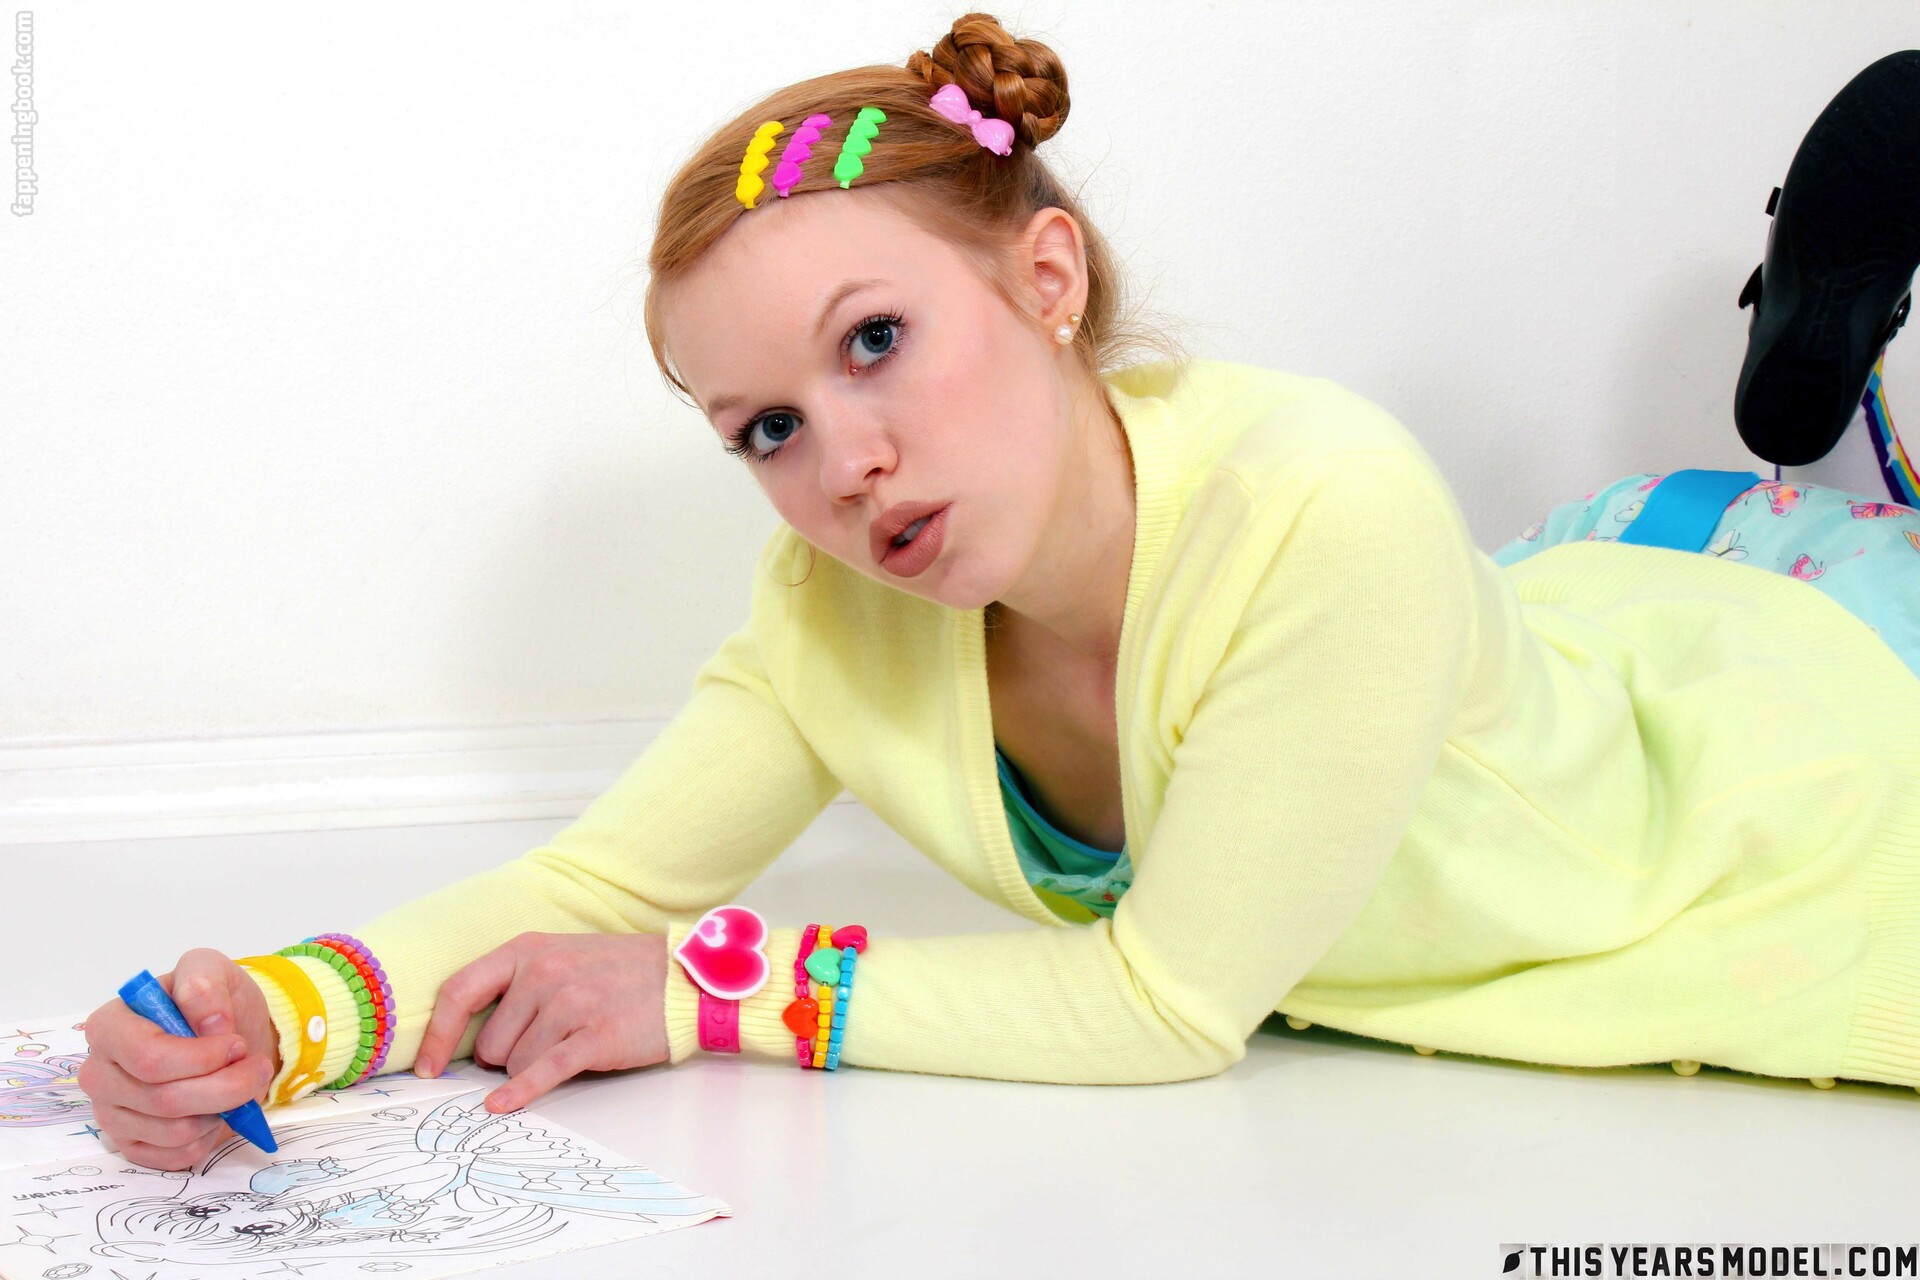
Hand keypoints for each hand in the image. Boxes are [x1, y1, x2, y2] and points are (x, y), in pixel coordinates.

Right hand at [77, 948, 281, 1170]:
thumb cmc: (213, 1005)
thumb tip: (210, 1024)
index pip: (148, 1056)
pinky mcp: (133, 1145)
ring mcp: (112, 1114)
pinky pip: (178, 1156)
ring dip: (222, 1109)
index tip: (236, 1045)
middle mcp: (101, 1073)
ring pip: (176, 1131)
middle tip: (254, 1067)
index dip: (201, 1057)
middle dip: (224, 1086)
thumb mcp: (212, 970)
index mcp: (109, 1027)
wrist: (230, 1039)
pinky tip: (215, 1110)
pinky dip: (211, 1135)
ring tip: (234, 1084)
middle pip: (164, 1099)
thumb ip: (204, 984)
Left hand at [413, 931, 670, 1113]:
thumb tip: (469, 1034)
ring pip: (516, 1063)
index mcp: (528, 950)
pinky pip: (543, 1072)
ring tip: (573, 1043)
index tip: (427, 1066)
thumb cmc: (619, 971)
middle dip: (508, 1055)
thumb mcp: (561, 955)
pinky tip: (503, 1105)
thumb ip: (516, 983)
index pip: (460, 992)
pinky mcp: (595, 1036)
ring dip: (535, 1068)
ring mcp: (570, 1004)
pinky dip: (520, 1093)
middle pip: (491, 1043)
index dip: (438, 1035)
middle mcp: (544, 973)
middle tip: (546, 1042)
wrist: (682, 979)